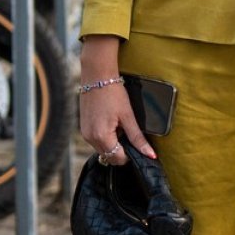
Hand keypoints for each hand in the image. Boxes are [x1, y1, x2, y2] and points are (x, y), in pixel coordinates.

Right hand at [78, 35, 155, 164]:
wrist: (97, 76)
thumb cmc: (113, 93)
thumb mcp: (128, 116)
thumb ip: (138, 139)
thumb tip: (150, 155)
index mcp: (101, 137)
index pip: (118, 159)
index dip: (130, 154)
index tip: (136, 142)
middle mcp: (90, 138)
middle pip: (110, 156)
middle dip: (121, 149)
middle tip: (128, 131)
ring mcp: (85, 133)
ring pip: (103, 149)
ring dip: (113, 143)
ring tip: (118, 124)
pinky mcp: (83, 128)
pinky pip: (97, 141)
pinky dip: (105, 137)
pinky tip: (110, 122)